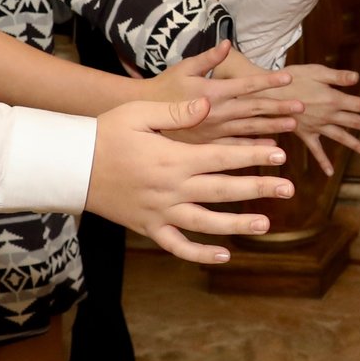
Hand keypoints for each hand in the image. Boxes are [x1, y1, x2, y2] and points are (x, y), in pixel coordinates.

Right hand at [86, 95, 291, 263]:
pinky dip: (199, 254)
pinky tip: (223, 255)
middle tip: (288, 188)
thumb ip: (177, 112)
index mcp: (173, 158)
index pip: (223, 157)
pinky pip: (177, 245)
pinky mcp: (148, 227)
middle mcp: (171, 188)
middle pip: (223, 190)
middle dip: (258, 188)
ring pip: (206, 222)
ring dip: (237, 224)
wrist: (71, 166)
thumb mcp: (139, 113)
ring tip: (266, 223)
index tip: (281, 155)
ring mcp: (160, 211)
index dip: (253, 156)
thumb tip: (209, 105)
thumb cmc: (105, 133)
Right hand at [144, 42, 298, 141]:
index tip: (289, 78)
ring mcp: (213, 132)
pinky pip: (235, 147)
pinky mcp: (208, 146)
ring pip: (249, 130)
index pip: (246, 85)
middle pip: (253, 109)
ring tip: (295, 125)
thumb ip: (208, 58)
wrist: (142, 117)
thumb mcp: (183, 68)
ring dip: (273, 127)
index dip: (268, 81)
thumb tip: (227, 43)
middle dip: (279, 106)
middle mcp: (216, 113)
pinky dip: (254, 147)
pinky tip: (272, 147)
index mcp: (212, 91)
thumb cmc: (163, 88)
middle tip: (302, 105)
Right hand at [263, 63, 359, 175]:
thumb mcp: (316, 72)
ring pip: (341, 137)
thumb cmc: (291, 79)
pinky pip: (316, 150)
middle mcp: (329, 115)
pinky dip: (323, 161)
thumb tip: (357, 78)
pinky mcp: (305, 134)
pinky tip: (330, 172)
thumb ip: (338, 77)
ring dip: (356, 145)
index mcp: (334, 99)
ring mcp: (318, 127)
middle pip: (355, 122)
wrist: (267, 95)